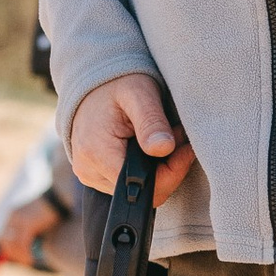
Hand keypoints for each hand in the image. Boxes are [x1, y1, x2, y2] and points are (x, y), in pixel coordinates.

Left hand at [0, 193, 64, 268]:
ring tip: (29, 261)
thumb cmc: (49, 211)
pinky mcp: (27, 225)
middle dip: (13, 254)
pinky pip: (23, 244)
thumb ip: (27, 233)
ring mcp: (18, 221)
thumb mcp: (34, 221)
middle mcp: (12, 218)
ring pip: (14, 245)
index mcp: (12, 216)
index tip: (17, 258)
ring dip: (20, 256)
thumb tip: (25, 249)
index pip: (4, 237)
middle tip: (24, 262)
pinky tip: (32, 258)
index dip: (9, 249)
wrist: (56, 199)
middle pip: (5, 242)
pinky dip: (26, 253)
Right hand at [67, 70, 194, 201]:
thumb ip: (151, 122)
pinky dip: (144, 170)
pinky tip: (147, 148)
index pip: (142, 184)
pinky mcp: (96, 176)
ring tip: (160, 139)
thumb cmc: (117, 84)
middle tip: (175, 137)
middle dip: (168, 169)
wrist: (92, 83)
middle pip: (143, 191)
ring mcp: (91, 176)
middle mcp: (89, 171)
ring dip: (158, 170)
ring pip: (138, 191)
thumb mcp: (139, 94)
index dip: (171, 172)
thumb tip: (163, 149)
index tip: (186, 148)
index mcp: (96, 152)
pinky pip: (128, 185)